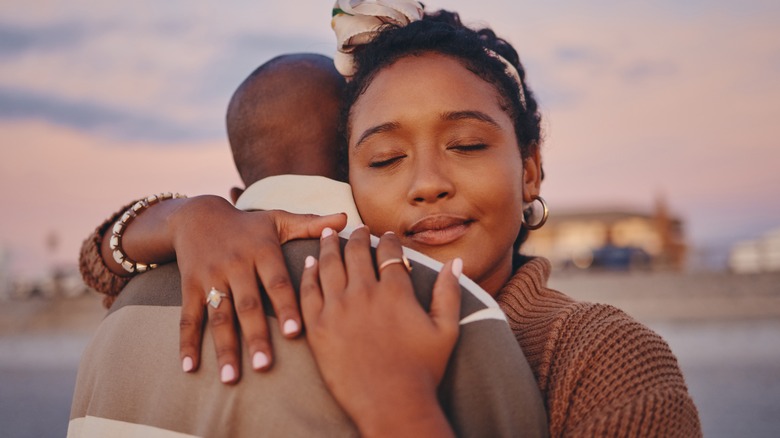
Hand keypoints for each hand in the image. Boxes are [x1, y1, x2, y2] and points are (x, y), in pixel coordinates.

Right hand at [171, 195, 346, 382]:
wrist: (196, 215)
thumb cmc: (248, 224)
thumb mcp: (278, 220)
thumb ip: (311, 224)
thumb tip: (346, 218)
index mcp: (262, 251)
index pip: (277, 282)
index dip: (286, 306)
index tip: (295, 332)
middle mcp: (236, 265)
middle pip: (247, 305)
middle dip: (255, 337)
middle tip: (264, 366)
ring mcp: (211, 277)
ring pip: (219, 317)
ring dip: (224, 348)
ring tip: (230, 379)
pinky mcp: (190, 287)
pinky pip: (189, 317)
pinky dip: (187, 343)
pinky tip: (190, 368)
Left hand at [300, 226, 460, 436]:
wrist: (391, 404)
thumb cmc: (423, 370)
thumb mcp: (445, 330)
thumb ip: (449, 292)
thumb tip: (455, 262)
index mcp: (395, 291)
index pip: (389, 252)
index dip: (388, 240)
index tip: (386, 235)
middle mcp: (364, 292)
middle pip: (356, 252)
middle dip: (357, 236)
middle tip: (356, 228)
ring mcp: (337, 308)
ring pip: (328, 264)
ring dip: (328, 245)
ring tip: (328, 234)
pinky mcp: (318, 327)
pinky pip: (308, 290)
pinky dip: (308, 272)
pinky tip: (309, 263)